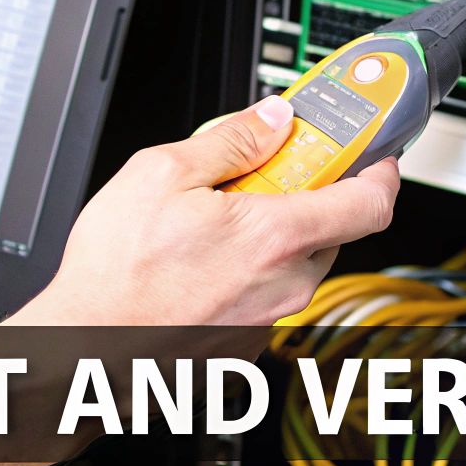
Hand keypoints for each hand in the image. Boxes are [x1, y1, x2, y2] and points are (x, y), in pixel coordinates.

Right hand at [11, 96, 399, 326]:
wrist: (85, 347)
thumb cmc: (115, 275)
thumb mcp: (162, 173)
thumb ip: (232, 138)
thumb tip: (272, 118)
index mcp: (276, 237)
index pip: (371, 202)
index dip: (380, 167)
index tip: (371, 149)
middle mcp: (285, 284)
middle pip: (331, 227)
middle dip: (305, 194)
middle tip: (261, 173)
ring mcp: (269, 317)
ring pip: (297, 260)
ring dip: (272, 232)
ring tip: (214, 219)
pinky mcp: (248, 340)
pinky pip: (269, 290)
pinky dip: (250, 267)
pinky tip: (202, 259)